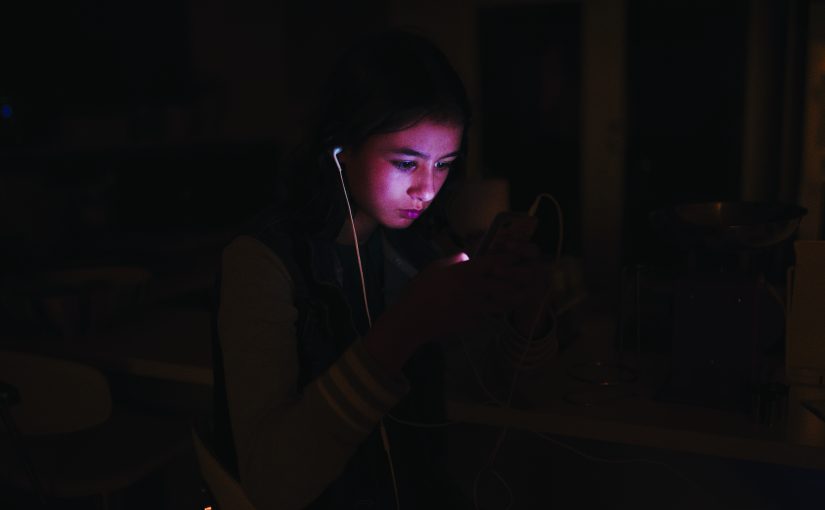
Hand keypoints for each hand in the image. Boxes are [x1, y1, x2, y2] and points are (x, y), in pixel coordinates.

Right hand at [365, 247, 547, 373]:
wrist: (414, 320)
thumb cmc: (420, 290)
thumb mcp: (436, 267)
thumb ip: (455, 261)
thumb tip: (466, 258)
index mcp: (467, 272)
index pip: (496, 263)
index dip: (510, 258)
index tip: (518, 254)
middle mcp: (476, 289)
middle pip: (507, 283)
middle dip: (520, 278)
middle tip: (532, 275)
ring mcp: (477, 307)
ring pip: (504, 301)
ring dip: (516, 296)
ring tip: (525, 293)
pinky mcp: (474, 321)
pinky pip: (492, 314)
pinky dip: (499, 310)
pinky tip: (502, 309)